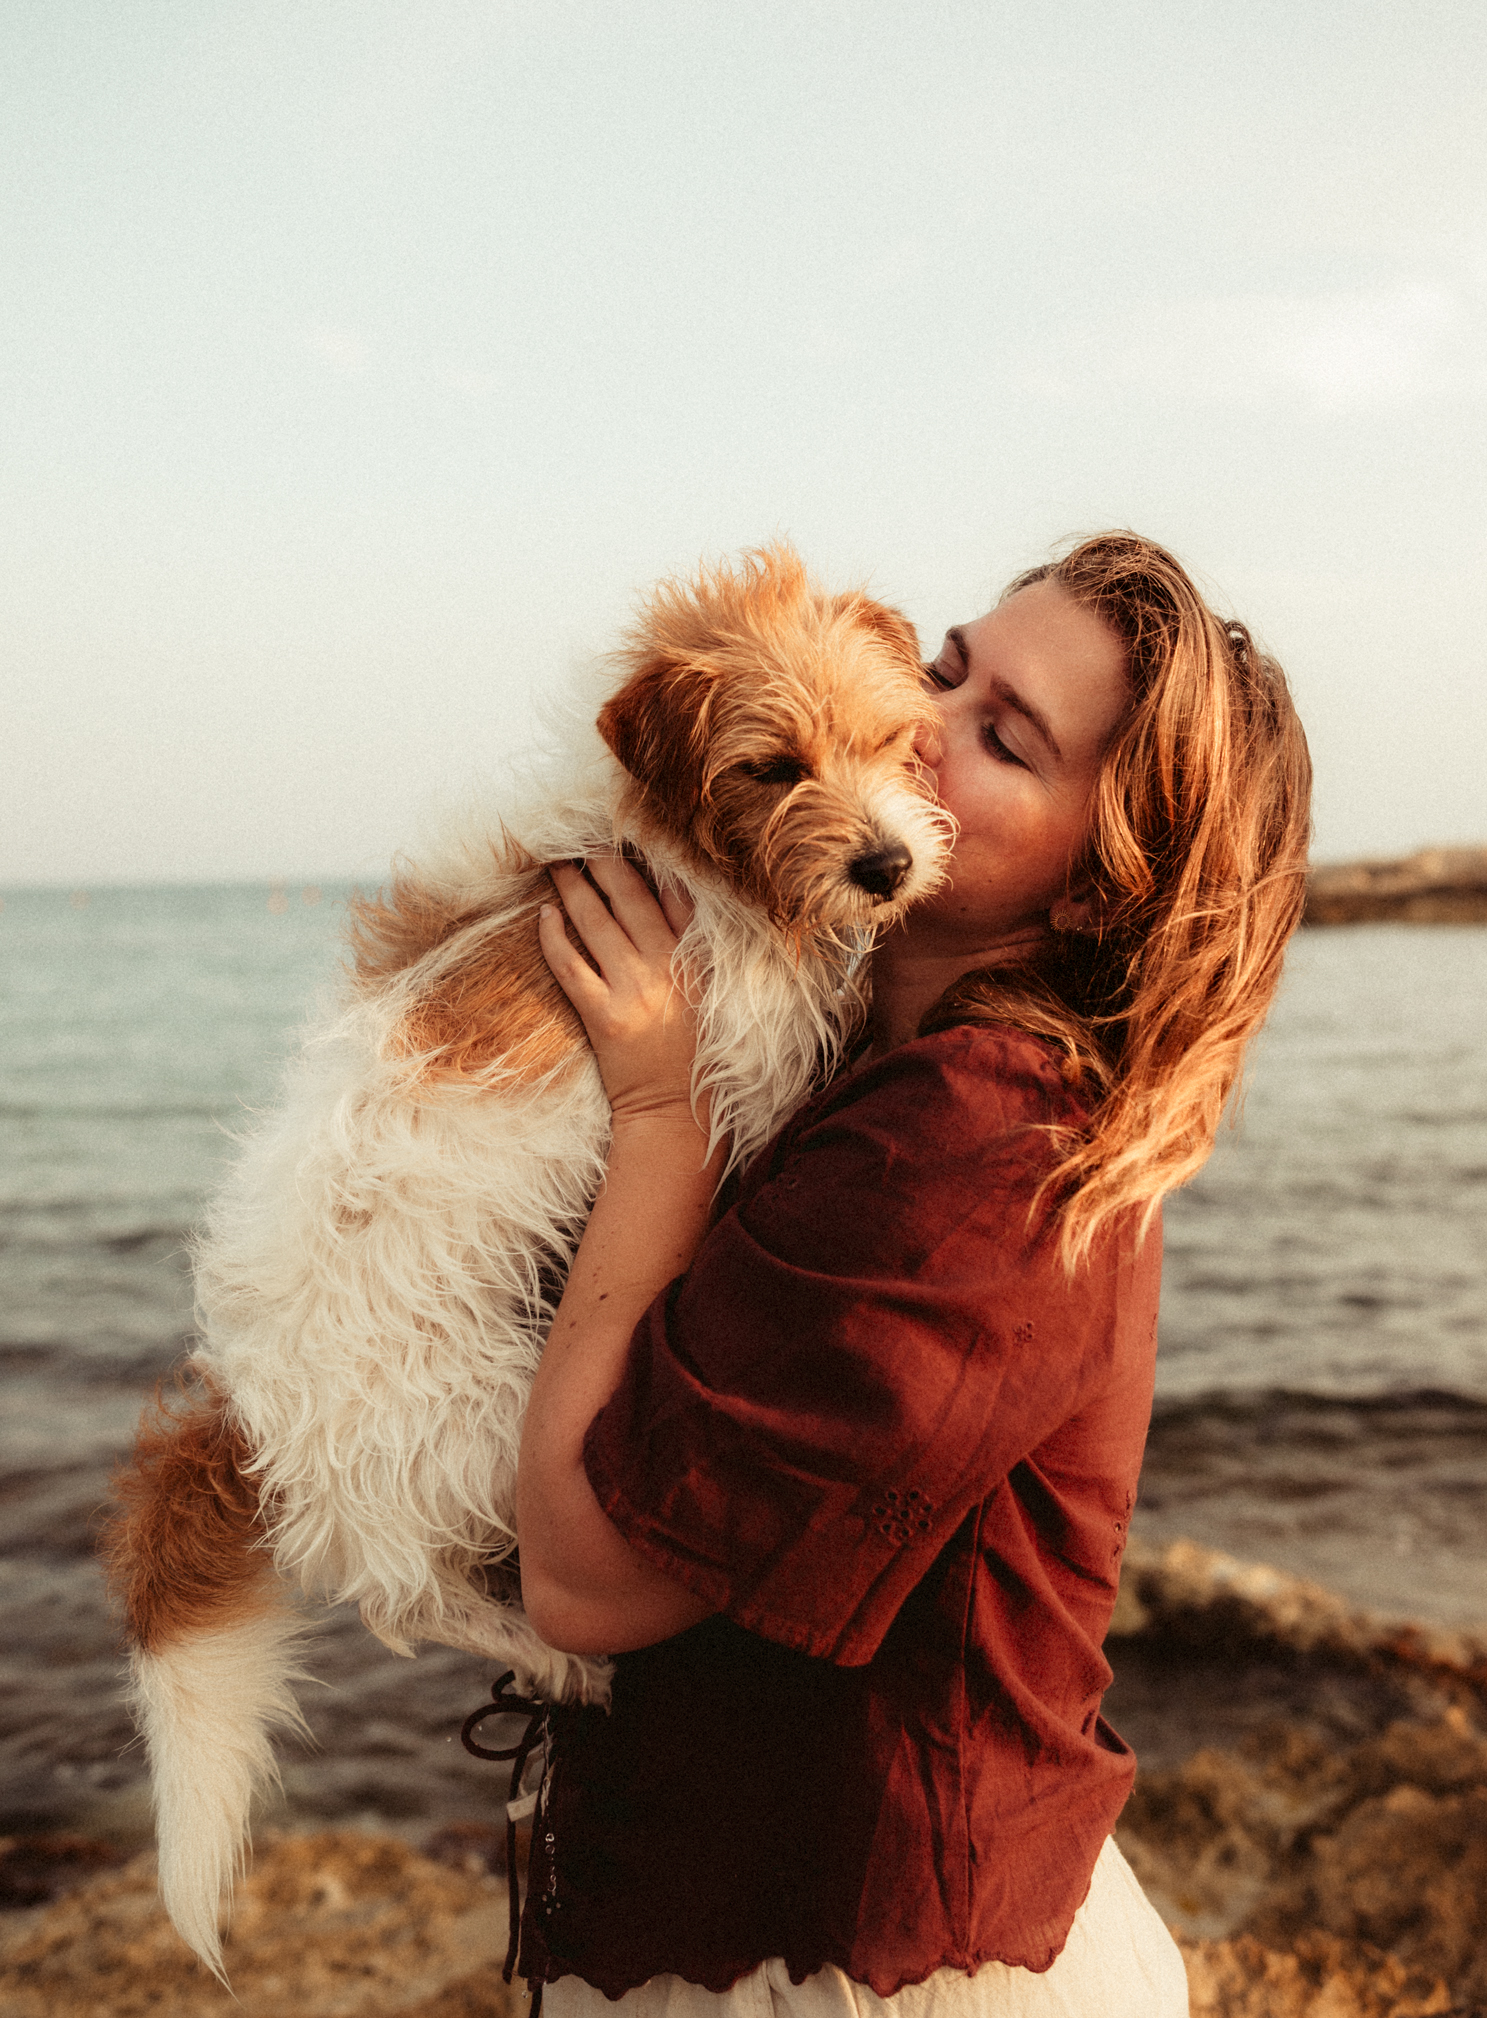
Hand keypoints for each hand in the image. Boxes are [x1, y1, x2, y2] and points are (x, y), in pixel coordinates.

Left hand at [538, 854, 703, 1128]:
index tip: (630, 835)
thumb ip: (699, 949)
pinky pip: (570, 965)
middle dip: (603, 862)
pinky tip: (545, 915)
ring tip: (557, 864)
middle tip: (583, 838)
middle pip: (629, 897)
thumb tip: (676, 898)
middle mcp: (667, 966)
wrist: (677, 1114)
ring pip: (596, 922)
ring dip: (573, 888)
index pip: (674, 894)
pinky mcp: (603, 1016)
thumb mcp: (713, 996)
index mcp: (699, 959)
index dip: (650, 860)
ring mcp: (634, 989)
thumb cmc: (697, 1058)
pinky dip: (554, 937)